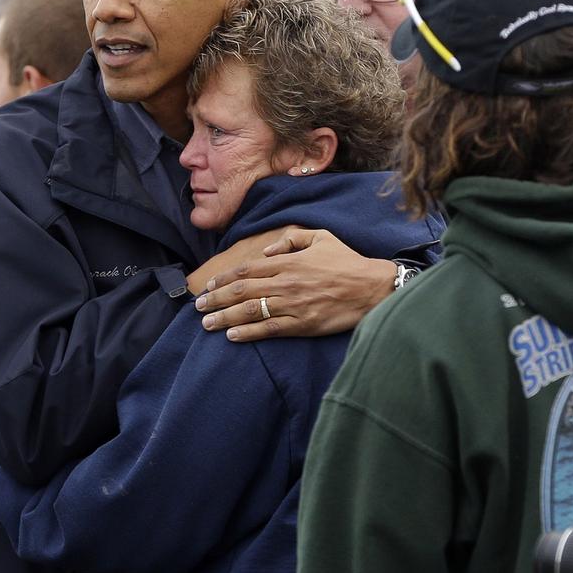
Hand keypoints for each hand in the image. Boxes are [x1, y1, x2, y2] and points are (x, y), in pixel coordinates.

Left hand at [194, 228, 395, 340]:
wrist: (372, 288)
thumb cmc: (347, 262)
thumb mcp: (321, 237)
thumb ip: (291, 239)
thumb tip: (267, 248)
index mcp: (287, 261)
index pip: (246, 270)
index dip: (224, 278)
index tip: (209, 285)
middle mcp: (284, 282)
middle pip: (241, 291)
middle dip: (216, 299)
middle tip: (199, 306)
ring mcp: (292, 304)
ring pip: (250, 311)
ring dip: (224, 317)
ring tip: (207, 323)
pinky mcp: (301, 323)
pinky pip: (269, 329)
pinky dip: (248, 332)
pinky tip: (232, 335)